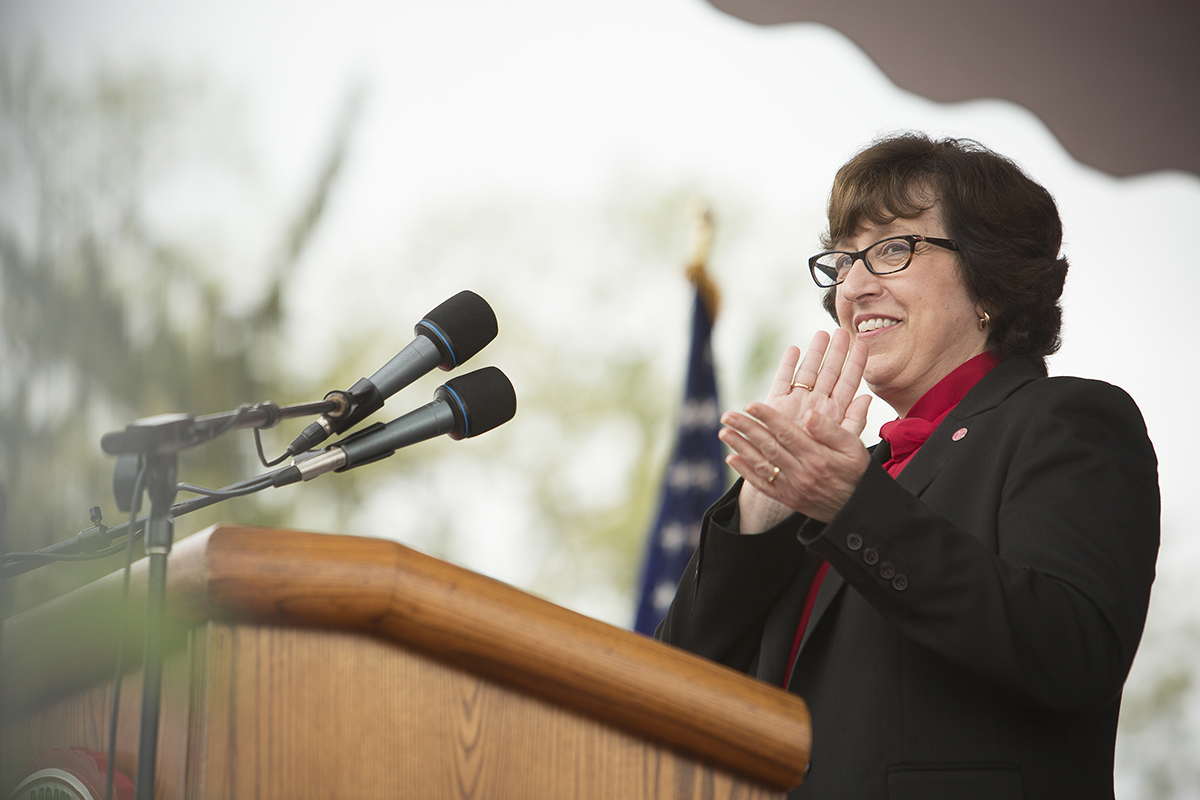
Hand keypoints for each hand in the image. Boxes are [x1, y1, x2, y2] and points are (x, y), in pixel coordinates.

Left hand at [720, 329, 872, 528]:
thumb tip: (809, 414)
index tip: (750, 404)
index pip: (786, 432)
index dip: (767, 417)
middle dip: (746, 428)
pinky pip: (762, 485)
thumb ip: (831, 430)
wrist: (856, 509)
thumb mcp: (854, 448)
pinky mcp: (787, 498)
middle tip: (727, 415)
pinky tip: (731, 458)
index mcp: (817, 456)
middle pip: (768, 446)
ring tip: (723, 432)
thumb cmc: (857, 471)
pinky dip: (745, 472)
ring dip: (740, 447)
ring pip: (761, 464)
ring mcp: (791, 487)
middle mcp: (801, 472)